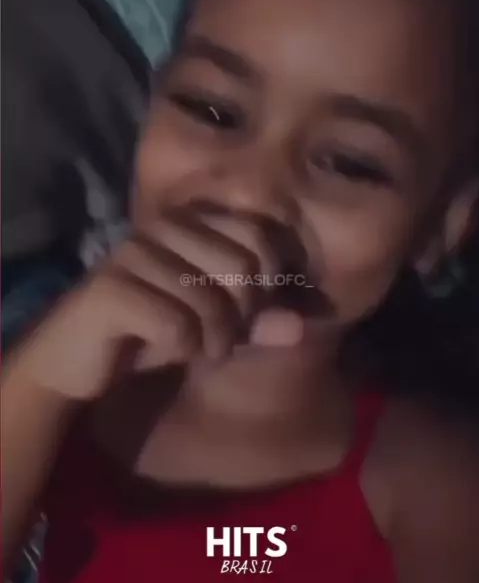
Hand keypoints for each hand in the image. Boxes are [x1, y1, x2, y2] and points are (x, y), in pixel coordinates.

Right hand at [10, 210, 302, 404]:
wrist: (73, 360)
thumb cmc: (149, 333)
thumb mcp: (213, 328)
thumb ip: (256, 322)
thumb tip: (300, 327)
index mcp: (190, 222)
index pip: (258, 235)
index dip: (265, 282)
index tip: (246, 312)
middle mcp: (162, 227)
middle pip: (243, 267)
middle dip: (241, 316)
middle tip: (219, 340)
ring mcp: (133, 253)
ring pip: (211, 301)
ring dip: (212, 341)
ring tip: (195, 348)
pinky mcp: (109, 289)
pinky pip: (177, 326)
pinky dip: (181, 349)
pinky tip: (165, 350)